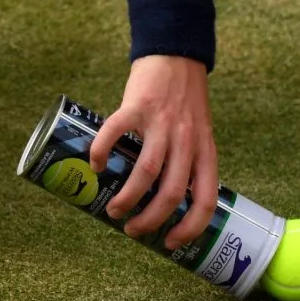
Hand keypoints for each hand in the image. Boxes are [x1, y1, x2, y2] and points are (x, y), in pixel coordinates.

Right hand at [89, 55, 217, 249]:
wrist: (177, 57)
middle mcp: (187, 141)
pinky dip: (101, 152)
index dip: (191, 227)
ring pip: (146, 172)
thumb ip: (189, 163)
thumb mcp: (201, 136)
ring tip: (115, 209)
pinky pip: (115, 134)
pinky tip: (93, 165)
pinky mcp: (137, 106)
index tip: (172, 243)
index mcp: (206, 152)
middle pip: (172, 193)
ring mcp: (163, 124)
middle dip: (151, 219)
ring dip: (127, 198)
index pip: (206, 200)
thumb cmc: (186, 103)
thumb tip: (168, 202)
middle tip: (133, 230)